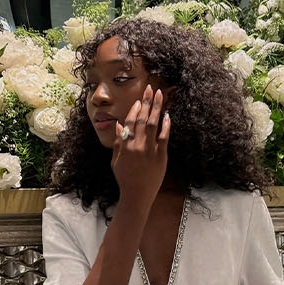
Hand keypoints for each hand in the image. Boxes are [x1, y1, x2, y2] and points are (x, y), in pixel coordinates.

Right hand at [111, 87, 170, 202]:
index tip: (138, 101)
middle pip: (142, 118)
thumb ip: (118, 142)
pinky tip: (167, 115)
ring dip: (156, 108)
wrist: (137, 195)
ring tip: (160, 95)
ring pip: (153, 123)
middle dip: (146, 102)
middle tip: (150, 89)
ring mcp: (150, 150)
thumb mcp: (115, 161)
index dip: (134, 109)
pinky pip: (164, 137)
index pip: (129, 122)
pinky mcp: (161, 156)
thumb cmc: (125, 179)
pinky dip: (166, 125)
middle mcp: (137, 145)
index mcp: (125, 145)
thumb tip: (117, 125)